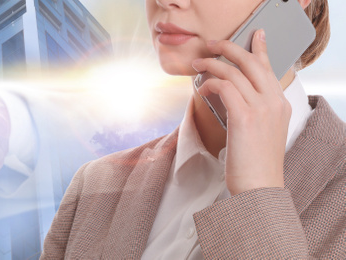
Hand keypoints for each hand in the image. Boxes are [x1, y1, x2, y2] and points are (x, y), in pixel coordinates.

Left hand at [193, 29, 290, 194]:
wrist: (259, 188)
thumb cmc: (254, 164)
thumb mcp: (259, 132)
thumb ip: (252, 111)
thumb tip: (229, 95)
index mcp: (280, 105)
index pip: (269, 68)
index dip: (259, 50)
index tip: (253, 36)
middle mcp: (274, 103)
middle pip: (252, 63)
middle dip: (229, 48)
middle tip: (211, 45)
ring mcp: (261, 109)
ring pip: (234, 72)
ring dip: (212, 65)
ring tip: (197, 66)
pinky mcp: (244, 118)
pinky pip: (225, 87)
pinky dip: (210, 84)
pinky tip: (202, 89)